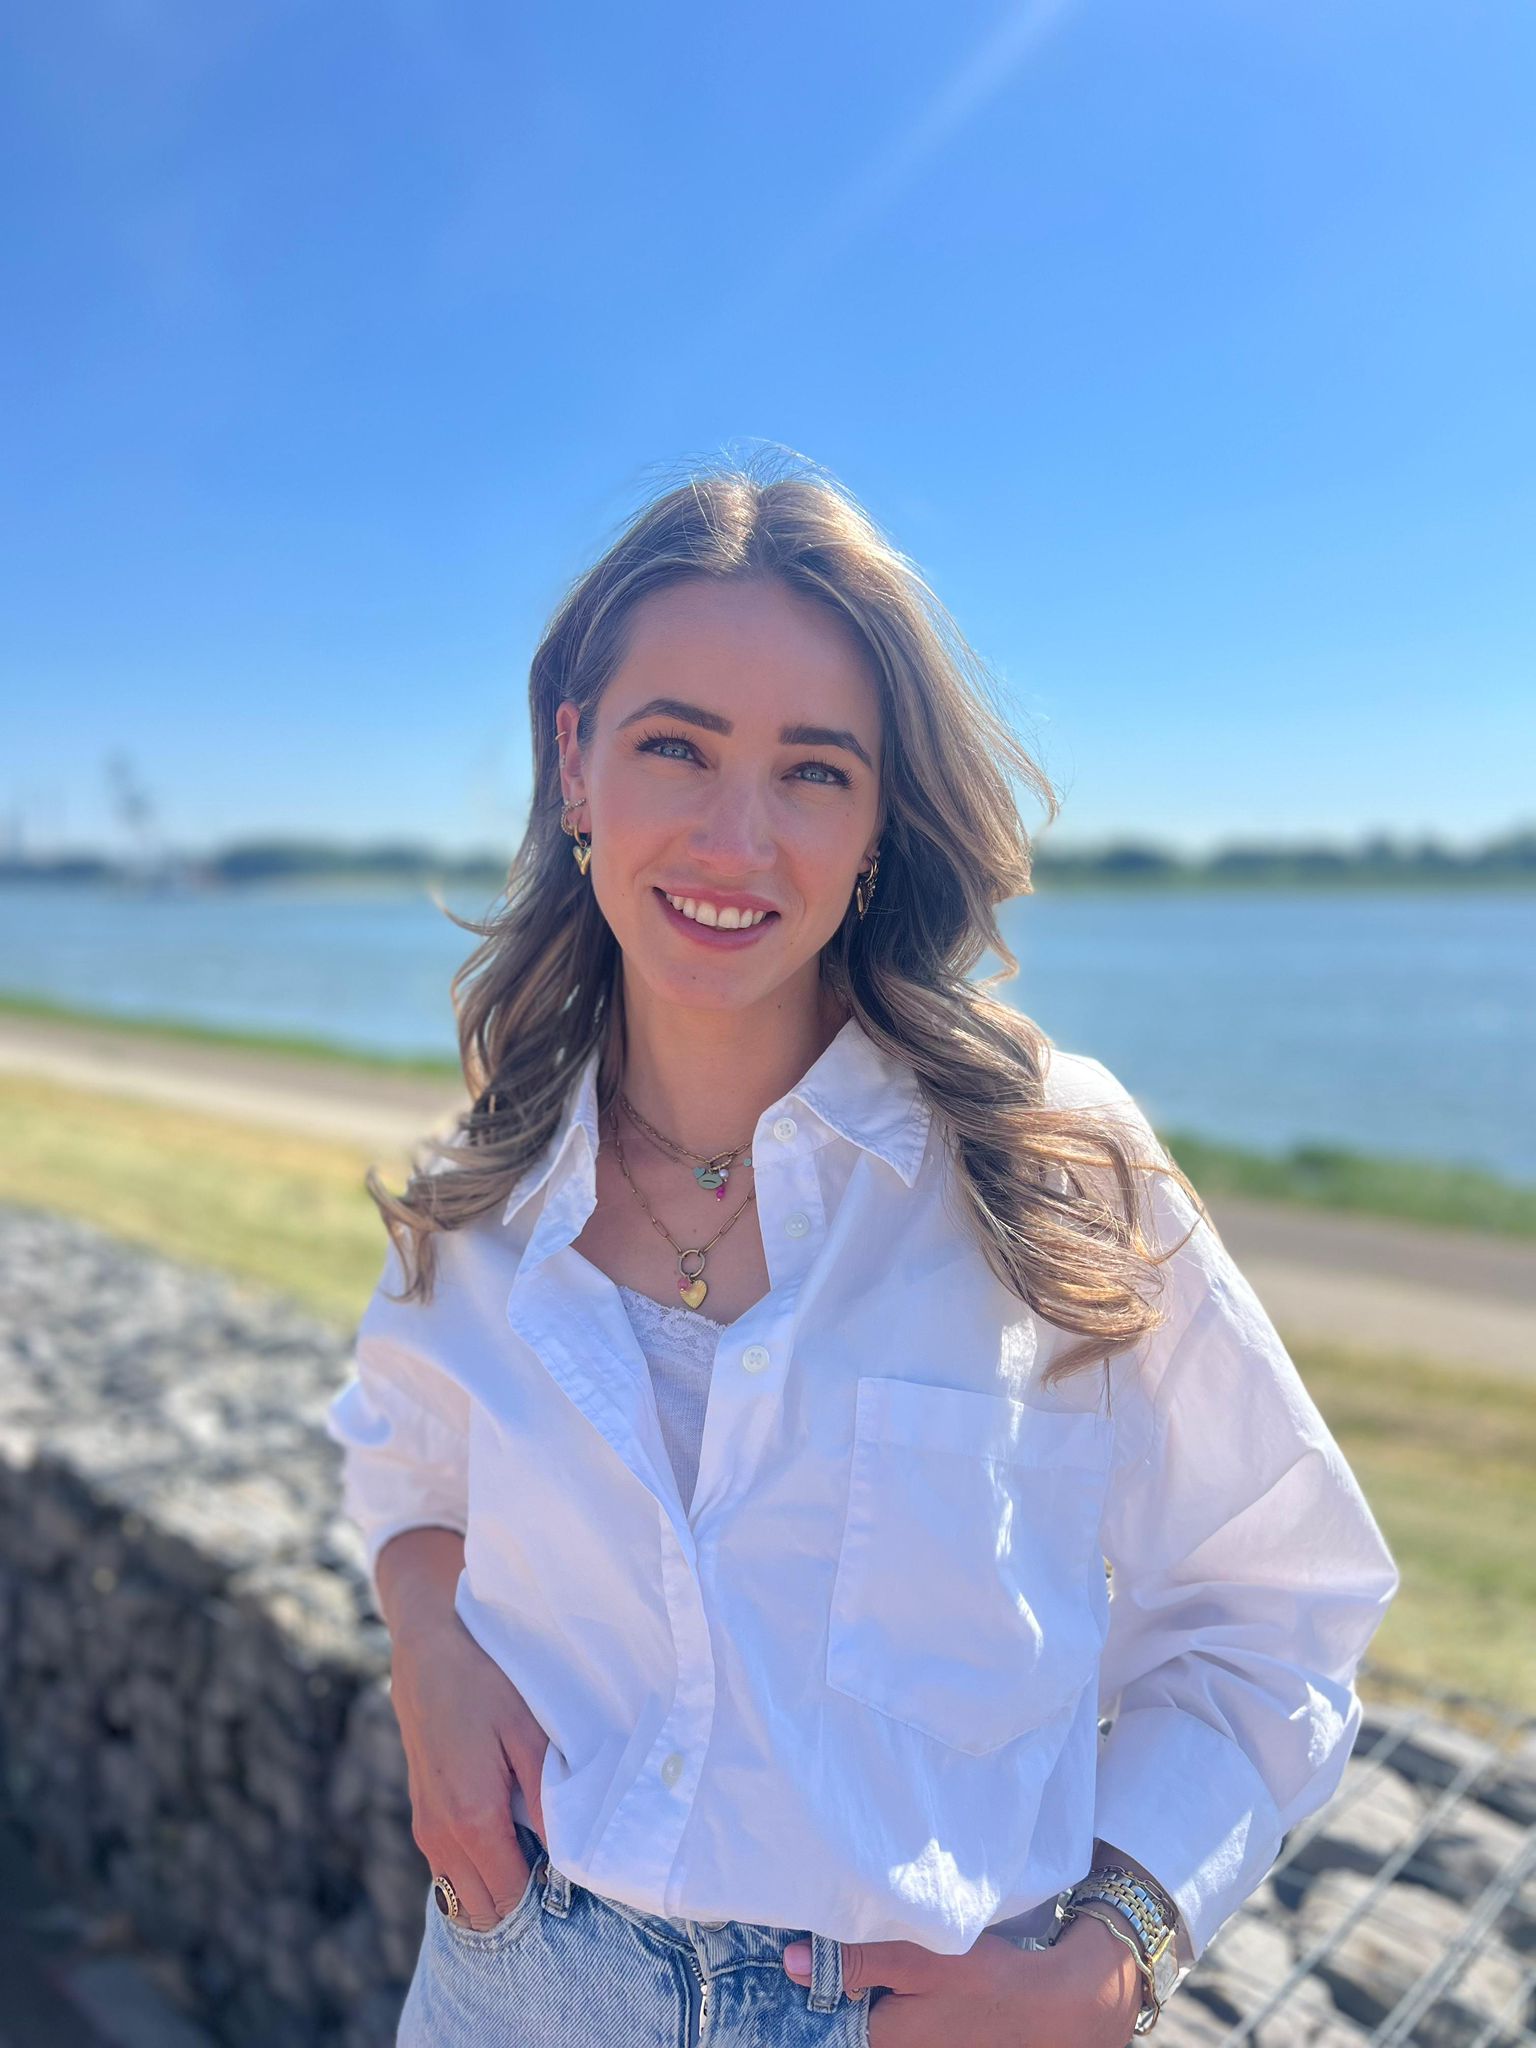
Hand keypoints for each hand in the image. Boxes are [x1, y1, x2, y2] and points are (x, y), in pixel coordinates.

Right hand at [389, 1609, 552, 1930]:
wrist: (428, 1651)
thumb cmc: (484, 1684)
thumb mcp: (527, 1733)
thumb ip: (546, 1799)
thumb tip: (565, 1854)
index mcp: (472, 1820)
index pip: (509, 1898)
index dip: (543, 1899)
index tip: (569, 1877)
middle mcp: (441, 1836)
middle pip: (482, 1911)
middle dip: (519, 1904)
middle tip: (554, 1871)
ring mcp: (426, 1830)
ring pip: (461, 1897)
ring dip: (495, 1889)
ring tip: (532, 1854)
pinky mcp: (422, 1817)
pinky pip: (449, 1871)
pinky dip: (476, 1873)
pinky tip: (505, 1838)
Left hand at [782, 1910, 1144, 2047]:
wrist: (1053, 2007)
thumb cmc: (987, 1981)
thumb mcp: (920, 1959)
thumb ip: (857, 1959)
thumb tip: (790, 1962)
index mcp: (880, 2039)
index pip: (824, 2019)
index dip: (810, 1990)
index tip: (796, 1960)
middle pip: (850, 2022)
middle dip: (835, 1992)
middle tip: (822, 1952)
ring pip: (873, 2023)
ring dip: (863, 1996)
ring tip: (853, 1960)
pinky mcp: (935, 2043)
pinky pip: (895, 2026)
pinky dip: (887, 2005)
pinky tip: (892, 1982)